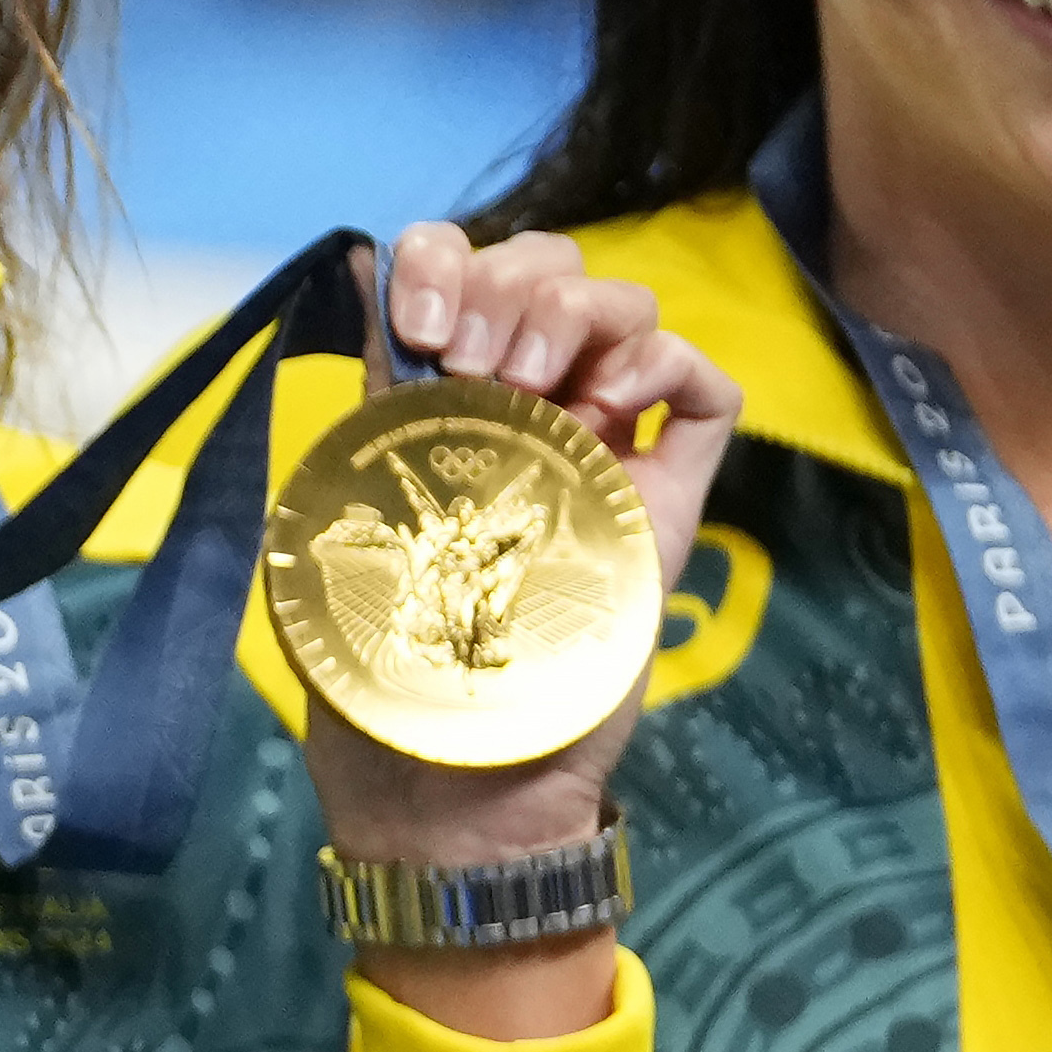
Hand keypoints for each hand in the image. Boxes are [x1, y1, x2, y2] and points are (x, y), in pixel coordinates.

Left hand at [304, 224, 747, 1036]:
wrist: (459, 792)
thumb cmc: (388, 679)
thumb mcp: (348, 527)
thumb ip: (369, 404)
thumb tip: (358, 270)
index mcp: (443, 410)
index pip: (463, 273)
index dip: (447, 259)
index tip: (424, 323)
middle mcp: (529, 416)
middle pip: (550, 269)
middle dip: (510, 283)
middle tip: (480, 368)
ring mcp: (606, 455)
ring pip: (626, 308)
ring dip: (579, 314)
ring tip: (538, 392)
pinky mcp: (668, 504)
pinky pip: (704, 389)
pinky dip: (666, 362)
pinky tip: (612, 408)